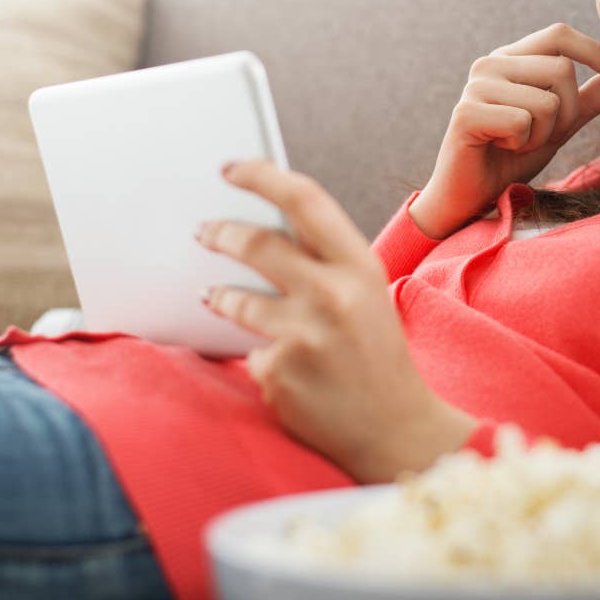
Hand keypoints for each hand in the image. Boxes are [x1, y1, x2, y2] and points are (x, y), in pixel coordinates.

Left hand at [196, 159, 477, 481]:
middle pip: (257, 243)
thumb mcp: (368, 294)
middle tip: (203, 231)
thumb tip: (262, 231)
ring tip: (213, 296)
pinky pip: (248, 352)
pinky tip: (280, 368)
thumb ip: (325, 262)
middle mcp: (332, 295)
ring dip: (220, 295)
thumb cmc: (378, 356)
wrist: (397, 430)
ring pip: (236, 300)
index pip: (304, 200)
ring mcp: (303, 336)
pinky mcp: (279, 373)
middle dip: (221, 232)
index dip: (261, 176)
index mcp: (360, 266)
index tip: (231, 168)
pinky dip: (257, 355)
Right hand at [409, 22, 599, 238]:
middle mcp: (491, 64)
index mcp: (511, 59)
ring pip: (547, 100)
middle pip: (562, 69)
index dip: (594, 51)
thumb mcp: (559, 125)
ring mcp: (477, 86)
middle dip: (567, 112)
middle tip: (539, 135)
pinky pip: (523, 122)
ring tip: (515, 143)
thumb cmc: (510, 158)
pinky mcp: (467, 112)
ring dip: (543, 134)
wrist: (471, 195)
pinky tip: (499, 149)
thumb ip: (588, 99)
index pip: (559, 35)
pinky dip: (522, 145)